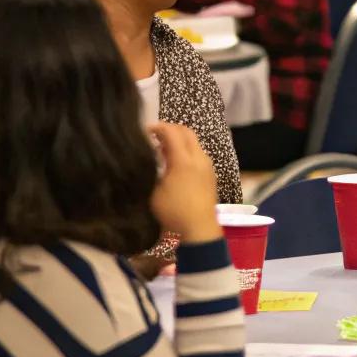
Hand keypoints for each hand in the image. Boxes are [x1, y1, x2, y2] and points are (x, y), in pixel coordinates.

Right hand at [148, 123, 220, 243]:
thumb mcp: (154, 192)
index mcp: (183, 160)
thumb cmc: (174, 211)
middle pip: (186, 131)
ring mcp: (207, 165)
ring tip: (163, 149)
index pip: (171, 132)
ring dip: (179, 140)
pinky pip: (198, 153)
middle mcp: (198, 158)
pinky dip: (187, 150)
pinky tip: (176, 162)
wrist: (200, 228)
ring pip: (194, 142)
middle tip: (155, 136)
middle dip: (170, 129)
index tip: (145, 131)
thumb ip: (151, 170)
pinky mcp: (211, 173)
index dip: (157, 127)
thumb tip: (147, 158)